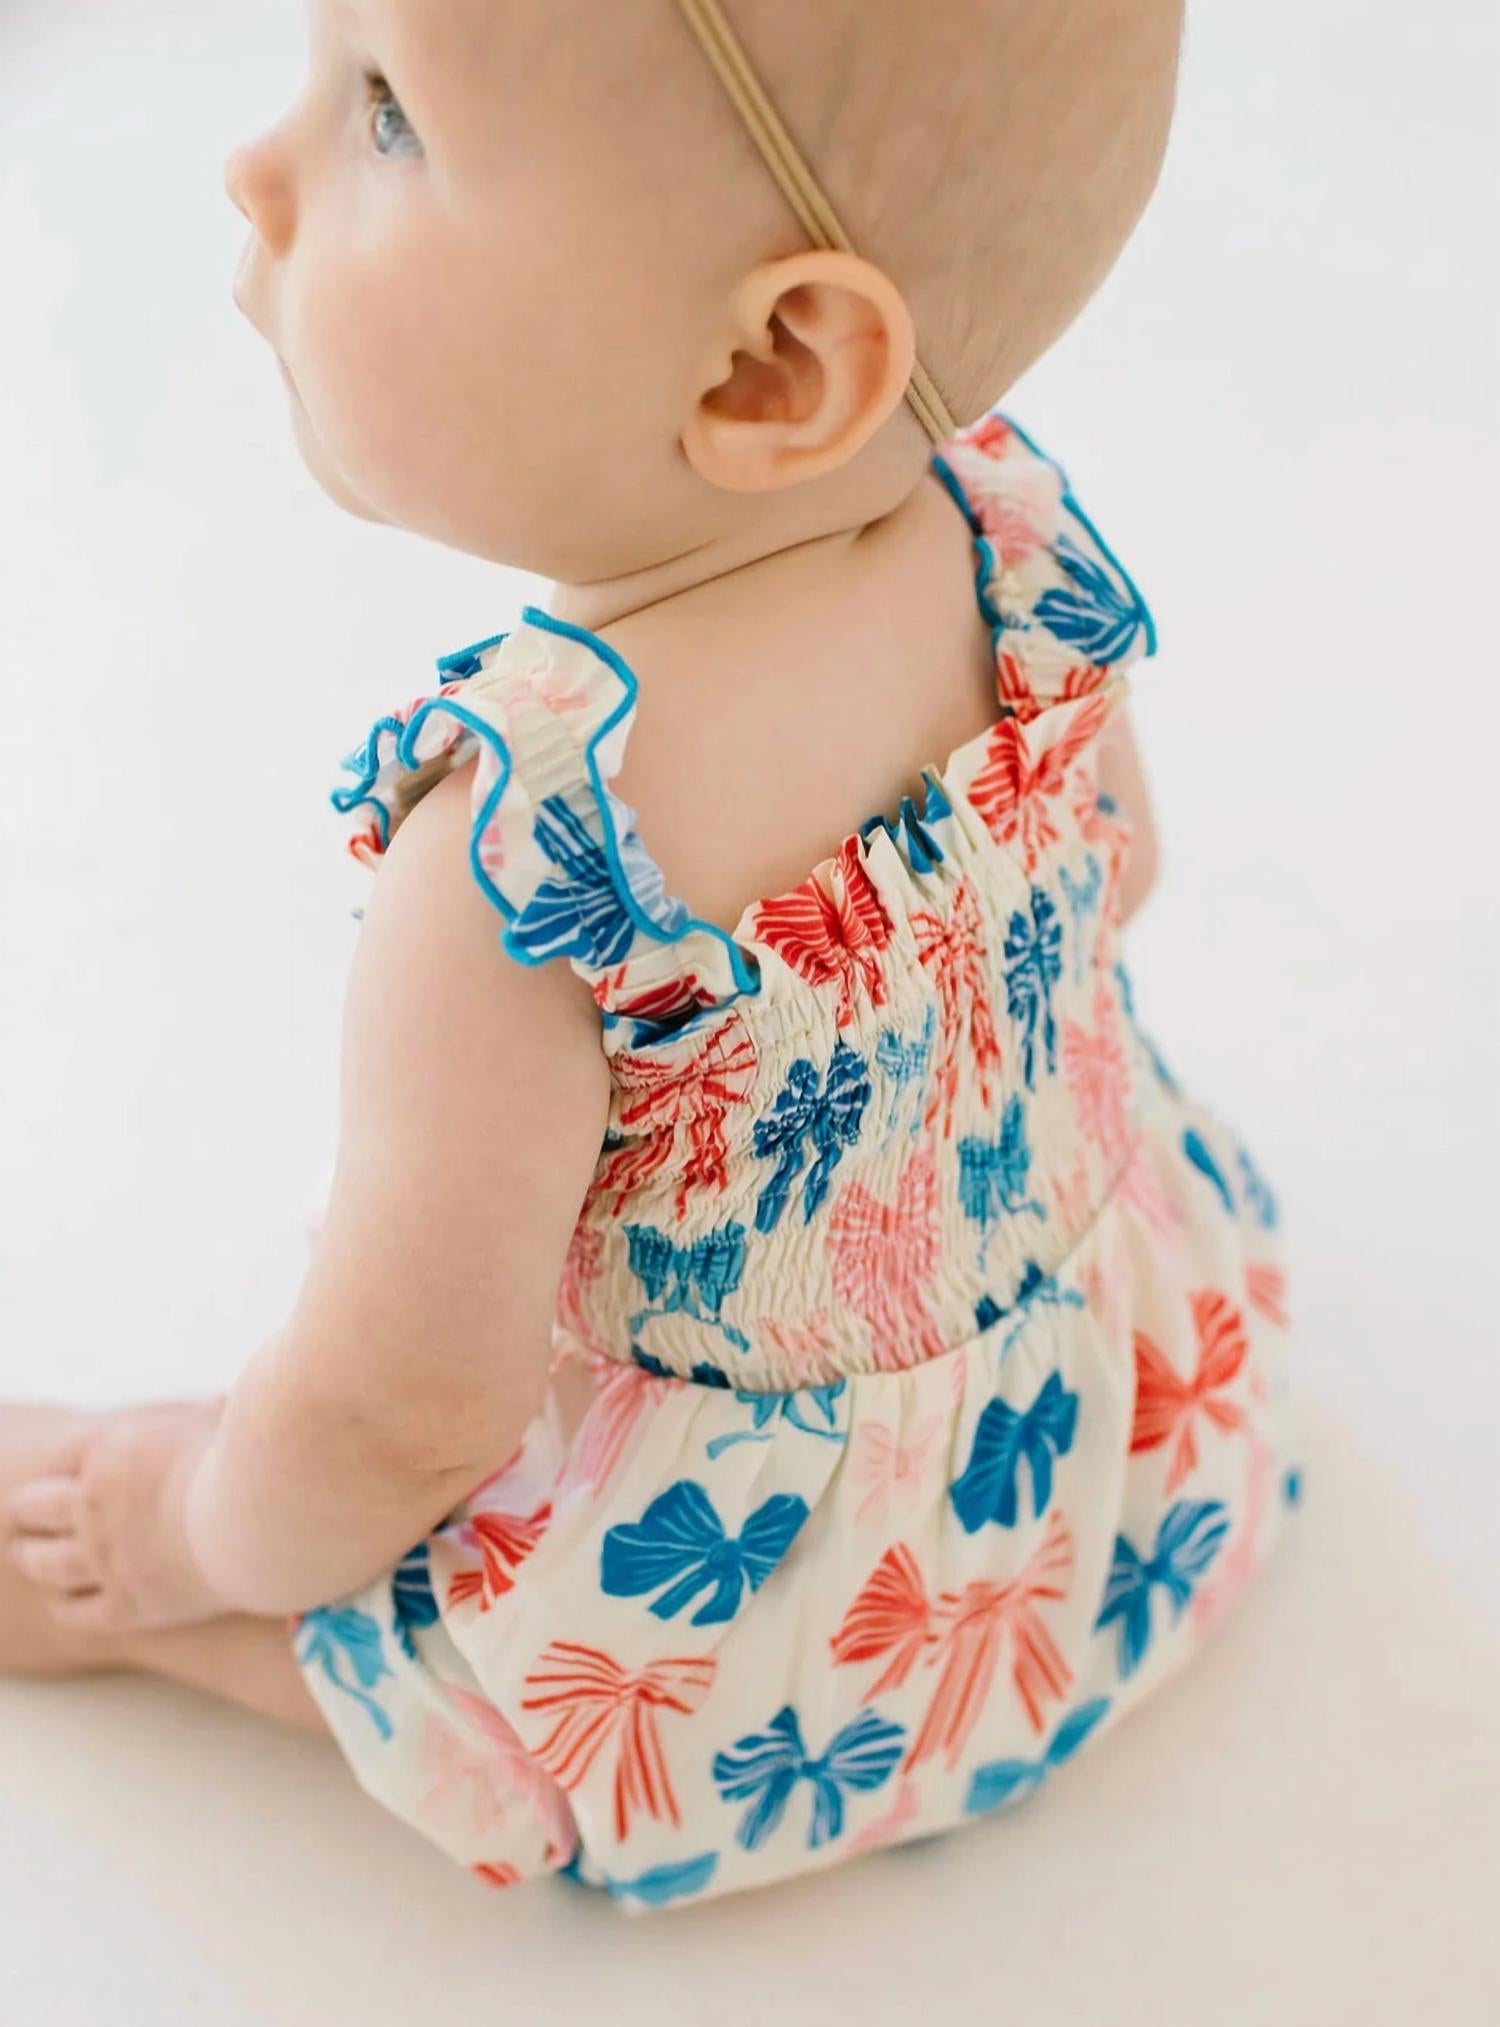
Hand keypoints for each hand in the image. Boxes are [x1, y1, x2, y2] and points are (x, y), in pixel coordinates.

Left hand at [4, 1396, 230, 1633]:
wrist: (261, 1515)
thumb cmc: (250, 1456)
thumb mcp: (222, 1418)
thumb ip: (207, 1414)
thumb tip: (216, 1403)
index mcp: (114, 1449)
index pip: (66, 1453)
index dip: (64, 1462)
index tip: (66, 1468)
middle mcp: (95, 1504)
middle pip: (38, 1506)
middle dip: (31, 1507)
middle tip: (25, 1510)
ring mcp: (105, 1556)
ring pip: (45, 1562)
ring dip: (32, 1557)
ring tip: (25, 1555)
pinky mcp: (127, 1604)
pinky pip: (77, 1610)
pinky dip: (64, 1604)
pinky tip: (60, 1603)